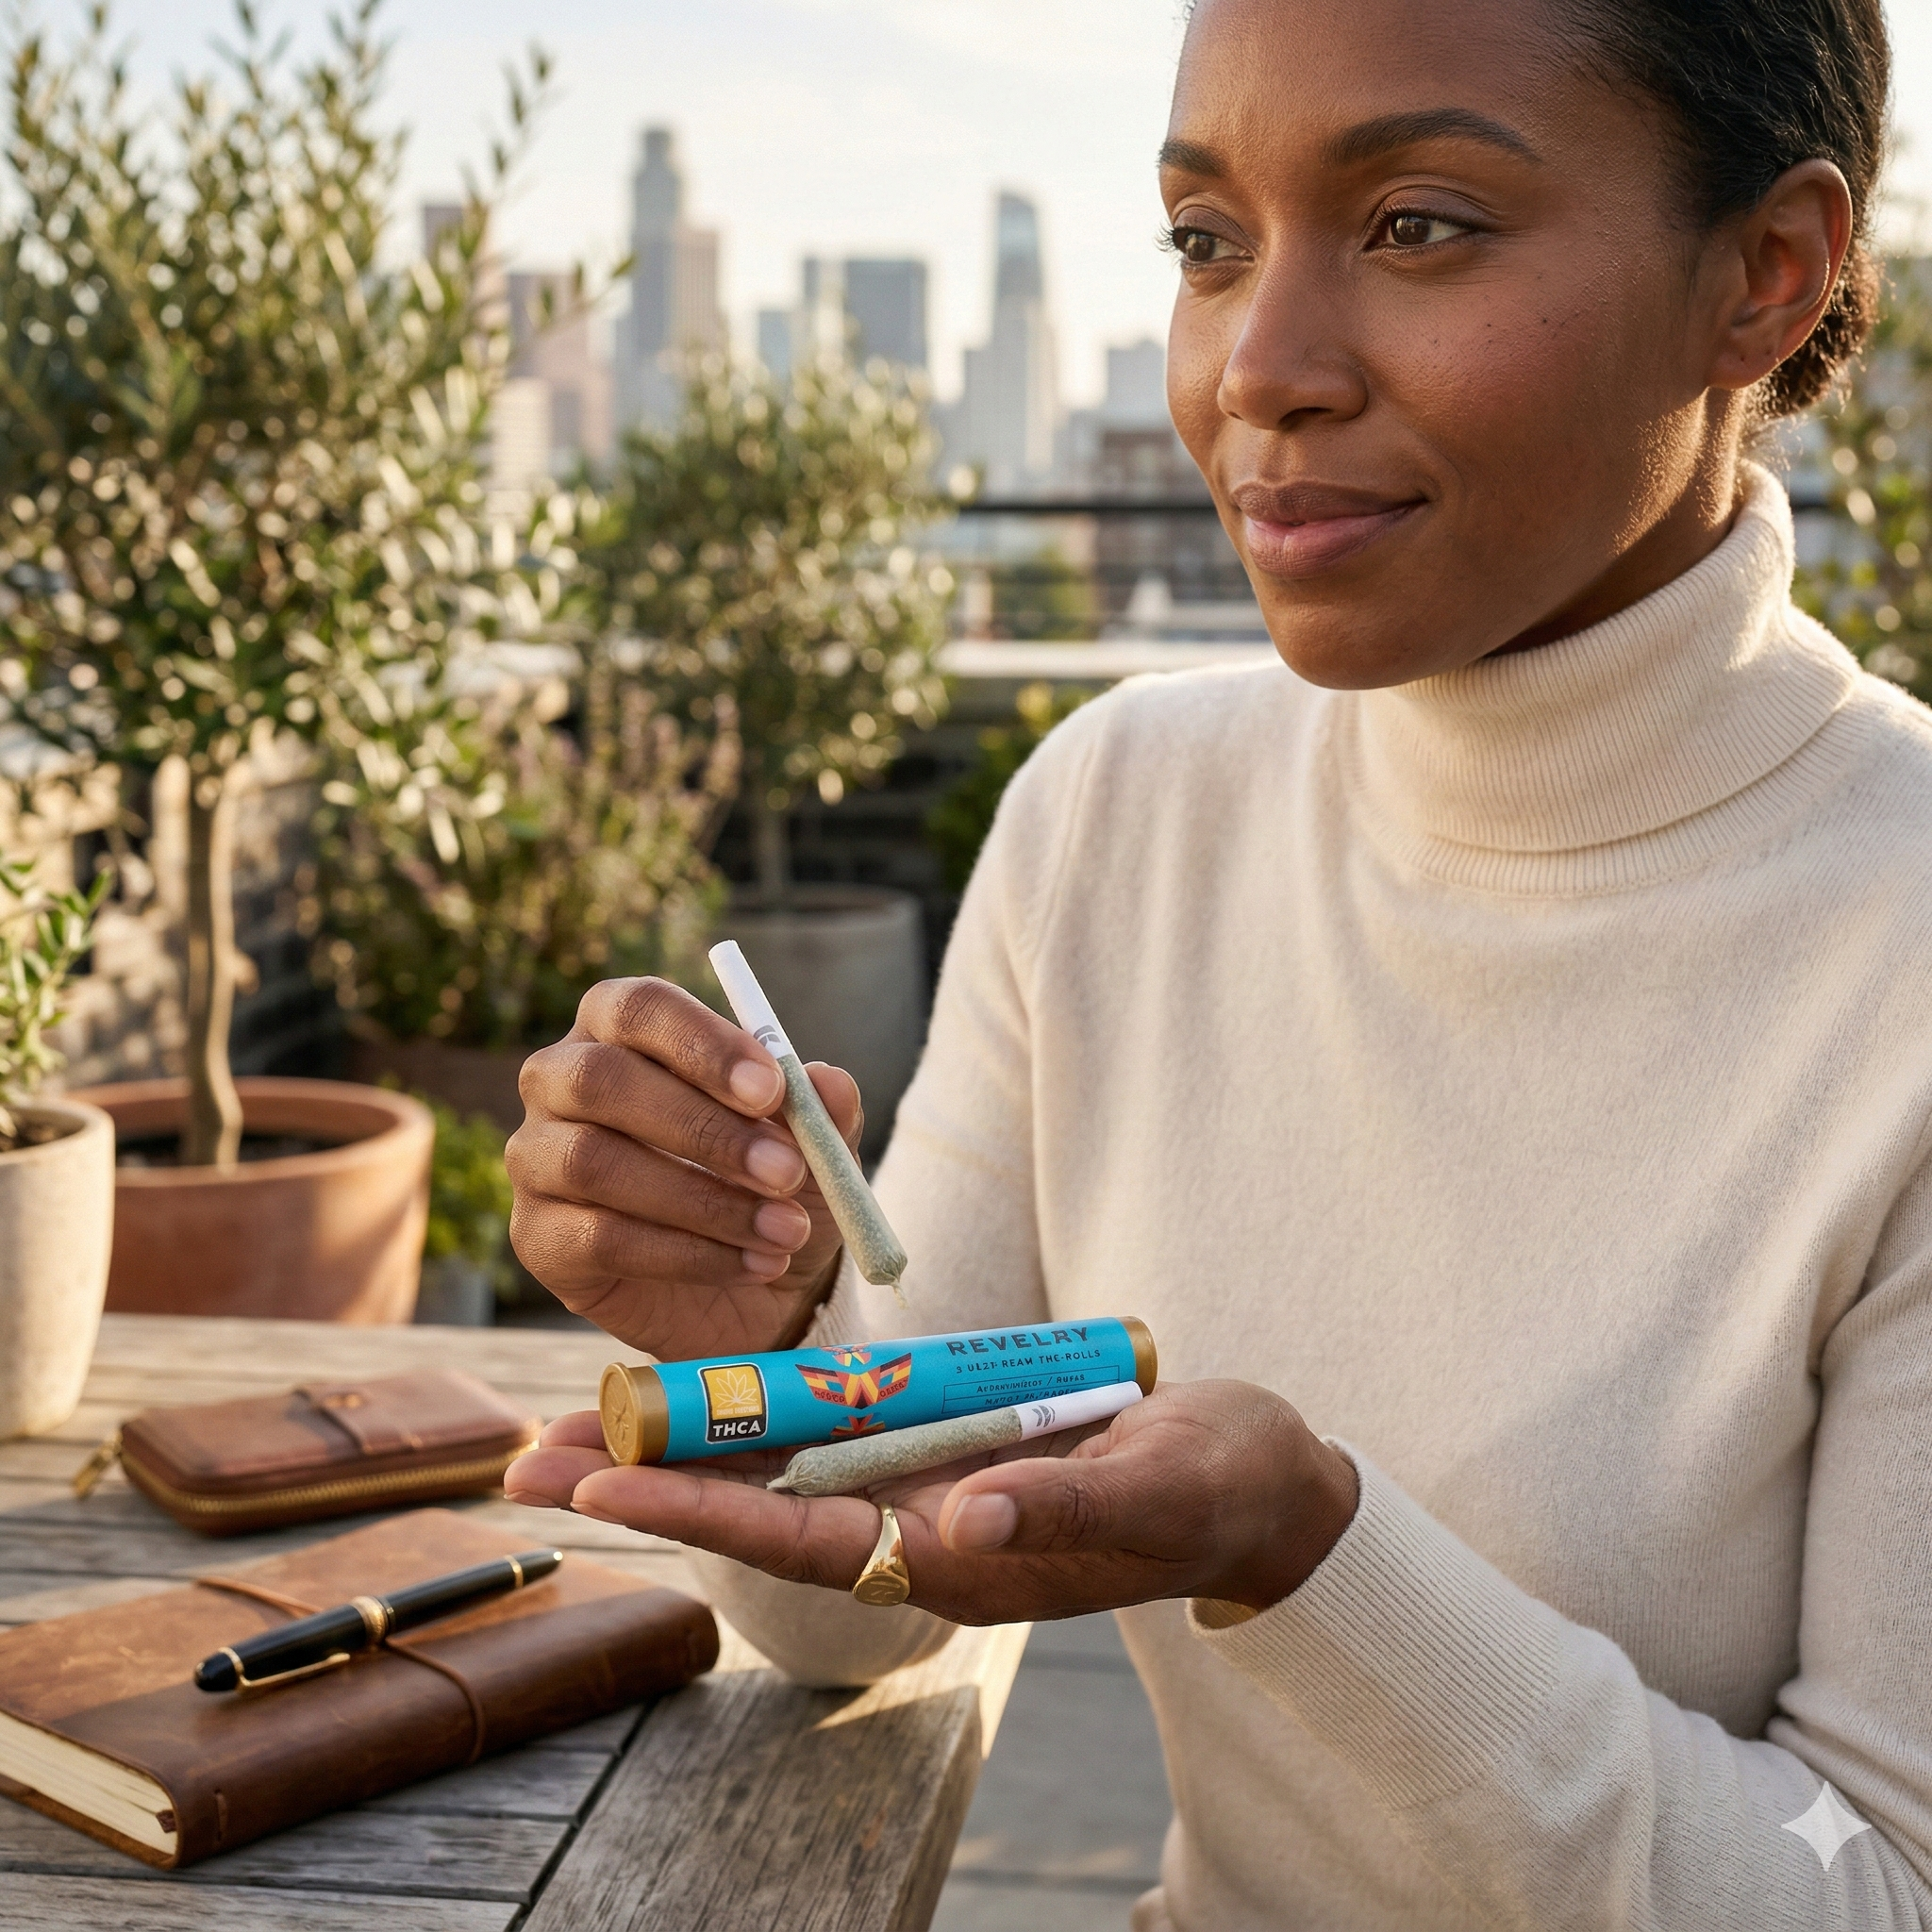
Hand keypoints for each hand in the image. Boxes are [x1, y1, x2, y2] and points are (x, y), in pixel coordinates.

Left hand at [505, 1380, 1360, 1622]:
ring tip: (572, 1425)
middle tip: (526, 1463)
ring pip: (781, 1468)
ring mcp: (928, 1489)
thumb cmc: (1217, 1487)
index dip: (700, 1511)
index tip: (602, 1488)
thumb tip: (959, 1525)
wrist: (1255, 1481)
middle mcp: (922, 1530)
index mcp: (962, 1556)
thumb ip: (1062, 1510)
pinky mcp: (944, 1447)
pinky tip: (695, 1392)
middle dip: (648, 1486)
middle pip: (760, 1510)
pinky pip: (832, 1430)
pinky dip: (756, 1412)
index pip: (804, 1537)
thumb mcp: (1156, 1491)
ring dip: (679, 1447)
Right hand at [506, 976, 862, 1358]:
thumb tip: (828, 1084)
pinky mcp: (539, 1236)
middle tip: (787, 1170)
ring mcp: (536, 1158)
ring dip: (704, 1201)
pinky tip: (752, 1263)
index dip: (701, 1044)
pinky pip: (601, 1239)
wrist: (753, 1290)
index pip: (636, 1008)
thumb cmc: (769, 1185)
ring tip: (785, 1229)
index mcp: (619, 1030)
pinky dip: (689, 1254)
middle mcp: (560, 1081)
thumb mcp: (812, 1148)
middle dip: (703, 1126)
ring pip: (595, 1163)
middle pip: (601, 1079)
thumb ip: (820, 1112)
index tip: (773, 1090)